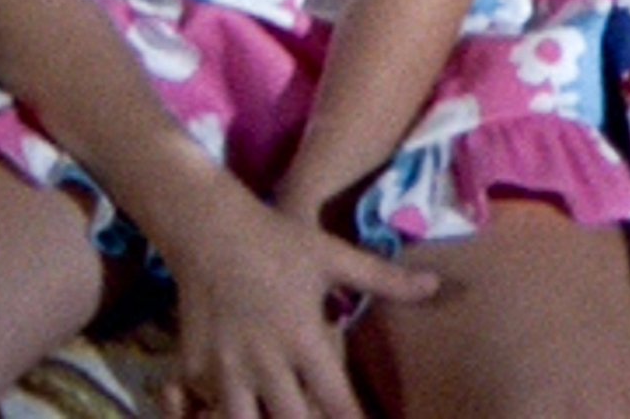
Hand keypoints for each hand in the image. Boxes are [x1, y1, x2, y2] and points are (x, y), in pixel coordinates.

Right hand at [156, 184, 437, 418]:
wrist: (209, 229)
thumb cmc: (278, 241)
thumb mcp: (333, 256)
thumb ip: (383, 279)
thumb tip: (435, 285)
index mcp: (302, 337)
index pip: (336, 402)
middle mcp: (264, 361)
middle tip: (321, 418)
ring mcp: (224, 369)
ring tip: (278, 413)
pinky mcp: (193, 369)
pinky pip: (206, 407)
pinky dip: (219, 411)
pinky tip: (235, 406)